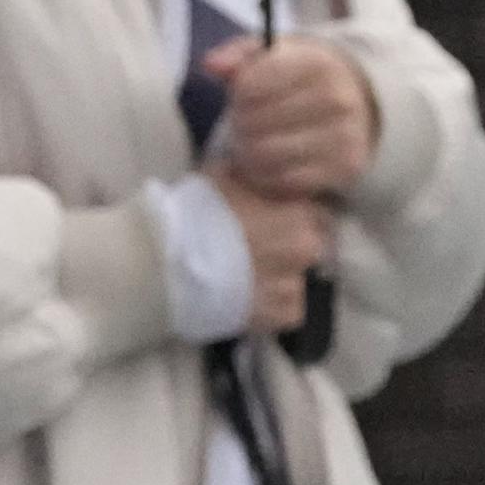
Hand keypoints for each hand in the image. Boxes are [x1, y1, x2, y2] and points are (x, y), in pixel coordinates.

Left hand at [208, 36, 379, 199]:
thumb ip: (236, 57)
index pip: (251, 85)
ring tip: (249, 142)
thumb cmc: (295, 77)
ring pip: (266, 154)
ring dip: (247, 151)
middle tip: (242, 123)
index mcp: (318, 64)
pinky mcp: (345, 167)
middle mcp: (339, 99)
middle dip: (239, 123)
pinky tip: (265, 161)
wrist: (349, 101)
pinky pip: (284, 179)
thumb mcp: (268, 57)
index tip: (241, 95)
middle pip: (255, 122)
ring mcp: (346, 136)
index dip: (237, 94)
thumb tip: (212, 65)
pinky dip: (265, 174)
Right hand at [210, 167, 332, 336]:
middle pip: (310, 247)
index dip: (291, 214)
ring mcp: (295, 286)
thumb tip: (259, 167)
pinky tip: (250, 298)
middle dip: (290, 247)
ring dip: (281, 278)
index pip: (315, 211)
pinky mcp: (281, 317)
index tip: (273, 218)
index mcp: (298, 214)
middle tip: (262, 249)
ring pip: (299, 279)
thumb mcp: (222, 177)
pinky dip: (274, 305)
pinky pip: (288, 310)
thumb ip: (251, 175)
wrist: (169, 264)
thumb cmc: (194, 215)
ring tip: (251, 277)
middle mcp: (306, 250)